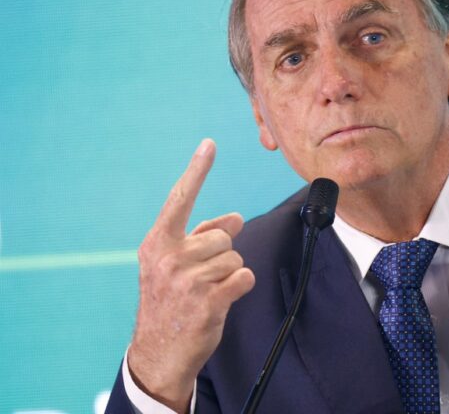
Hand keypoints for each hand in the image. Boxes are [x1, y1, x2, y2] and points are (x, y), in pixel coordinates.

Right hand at [127, 139, 255, 411]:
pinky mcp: (207, 301)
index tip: (209, 144)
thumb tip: (236, 217)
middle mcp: (169, 257)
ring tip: (207, 292)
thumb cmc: (170, 302)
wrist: (159, 352)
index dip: (196, 171)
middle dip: (221, 255)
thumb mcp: (174, 266)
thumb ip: (202, 238)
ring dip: (229, 274)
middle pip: (222, 236)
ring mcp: (187, 280)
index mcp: (157, 244)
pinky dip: (240, 286)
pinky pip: (244, 276)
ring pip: (234, 257)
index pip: (180, 200)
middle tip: (202, 279)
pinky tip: (221, 300)